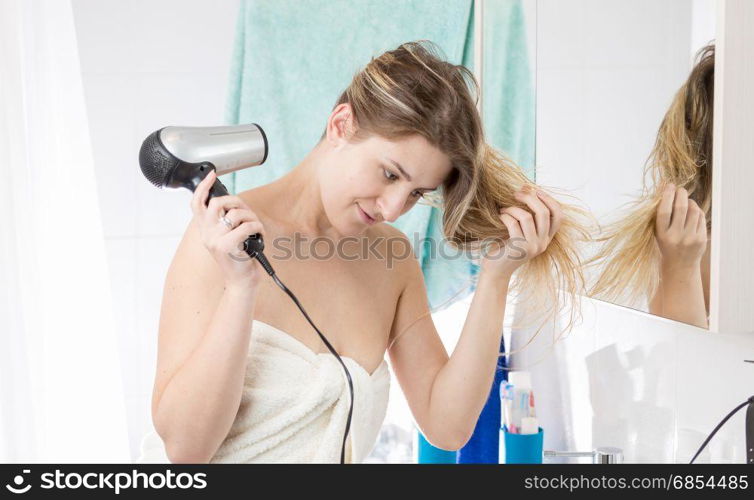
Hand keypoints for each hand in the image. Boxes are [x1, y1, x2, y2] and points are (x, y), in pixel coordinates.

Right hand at [190, 169, 266, 289]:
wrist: (242, 282)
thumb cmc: (239, 259)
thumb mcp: (228, 238)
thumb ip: (225, 222)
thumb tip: (233, 202)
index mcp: (205, 231)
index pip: (196, 204)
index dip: (203, 187)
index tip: (212, 175)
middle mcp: (206, 235)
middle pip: (217, 203)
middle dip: (237, 201)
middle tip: (247, 212)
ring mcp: (214, 241)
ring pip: (235, 213)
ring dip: (251, 216)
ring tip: (256, 227)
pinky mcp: (226, 247)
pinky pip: (246, 226)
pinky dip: (258, 227)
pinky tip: (260, 235)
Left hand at [481, 185, 562, 277]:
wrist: (495, 270)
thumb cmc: (505, 247)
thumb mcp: (520, 230)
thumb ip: (527, 214)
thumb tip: (526, 187)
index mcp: (546, 238)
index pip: (558, 215)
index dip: (549, 200)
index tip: (535, 190)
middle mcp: (543, 243)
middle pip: (544, 212)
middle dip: (530, 198)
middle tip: (516, 193)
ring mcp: (533, 247)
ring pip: (528, 217)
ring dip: (513, 208)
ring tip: (503, 209)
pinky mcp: (519, 248)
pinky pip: (514, 223)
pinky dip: (506, 216)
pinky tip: (500, 216)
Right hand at [654, 183, 706, 270]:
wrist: (680, 265)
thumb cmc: (666, 244)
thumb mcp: (659, 233)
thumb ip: (661, 217)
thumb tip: (667, 192)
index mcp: (662, 234)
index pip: (664, 211)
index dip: (667, 196)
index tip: (669, 185)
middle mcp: (676, 236)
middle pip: (681, 208)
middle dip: (681, 194)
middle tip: (680, 189)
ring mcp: (690, 238)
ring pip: (694, 211)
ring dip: (690, 202)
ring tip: (687, 201)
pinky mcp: (701, 239)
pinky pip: (701, 218)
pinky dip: (697, 211)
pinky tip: (693, 211)